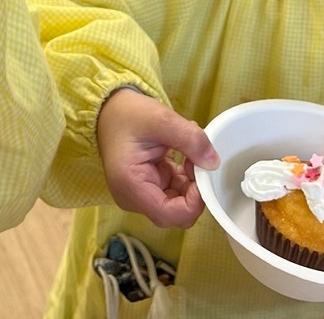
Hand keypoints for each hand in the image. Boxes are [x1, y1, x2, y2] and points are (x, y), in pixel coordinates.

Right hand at [96, 88, 219, 227]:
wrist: (110, 109)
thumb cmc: (128, 114)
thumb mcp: (162, 119)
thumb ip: (190, 140)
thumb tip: (213, 163)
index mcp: (130, 185)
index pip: (169, 214)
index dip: (194, 202)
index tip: (203, 174)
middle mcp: (132, 197)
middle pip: (175, 212)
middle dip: (194, 189)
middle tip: (198, 160)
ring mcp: (139, 194)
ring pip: (177, 202)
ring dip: (190, 181)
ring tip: (189, 151)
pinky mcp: (147, 187)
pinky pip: (173, 191)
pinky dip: (184, 177)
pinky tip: (184, 155)